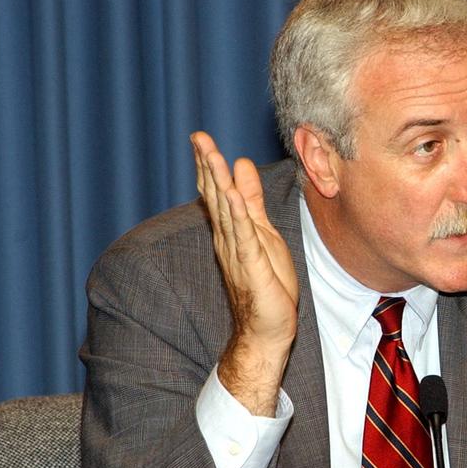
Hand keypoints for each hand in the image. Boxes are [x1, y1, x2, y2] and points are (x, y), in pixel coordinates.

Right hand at [191, 132, 298, 415]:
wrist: (267, 329)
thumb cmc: (267, 284)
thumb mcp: (263, 233)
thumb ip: (253, 201)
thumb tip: (242, 167)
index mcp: (232, 230)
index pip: (217, 193)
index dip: (209, 165)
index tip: (201, 138)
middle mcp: (229, 239)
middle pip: (216, 197)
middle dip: (208, 166)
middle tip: (199, 138)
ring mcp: (238, 253)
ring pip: (228, 213)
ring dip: (219, 185)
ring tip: (213, 157)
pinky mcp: (252, 267)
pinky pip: (244, 238)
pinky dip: (240, 217)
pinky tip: (234, 197)